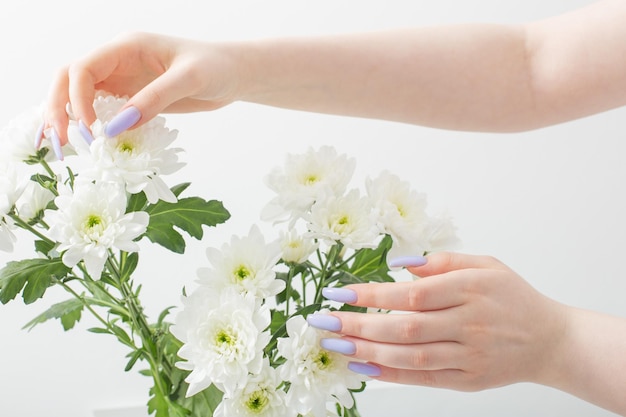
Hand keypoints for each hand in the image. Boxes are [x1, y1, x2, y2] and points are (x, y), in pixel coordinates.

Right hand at [43, 32, 240, 144]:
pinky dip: (89, 128)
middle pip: (69, 80)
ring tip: (63, 149)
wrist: (235, 75)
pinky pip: (101, 112)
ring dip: (67, 120)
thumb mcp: (189, 80)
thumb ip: (154, 99)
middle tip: (61, 142)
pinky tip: (86, 147)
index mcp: (127, 47)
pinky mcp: (132, 99)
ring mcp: (123, 81)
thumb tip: (117, 127)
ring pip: (79, 96)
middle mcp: (118, 62)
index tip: (92, 130)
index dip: (78, 100)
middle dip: (59, 109)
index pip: (83, 69)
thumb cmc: (217, 67)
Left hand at [309, 252, 567, 390]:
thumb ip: (442, 261)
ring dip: (366, 351)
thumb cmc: (512, 296)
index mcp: (471, 288)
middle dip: (358, 325)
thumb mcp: (485, 264)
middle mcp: (469, 323)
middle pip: (405, 327)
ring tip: (333, 344)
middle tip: (322, 321)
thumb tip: (397, 262)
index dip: (372, 293)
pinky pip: (423, 379)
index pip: (412, 293)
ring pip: (410, 356)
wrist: (550, 340)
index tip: (338, 292)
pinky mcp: (467, 380)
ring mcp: (468, 355)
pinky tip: (361, 367)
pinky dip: (390, 374)